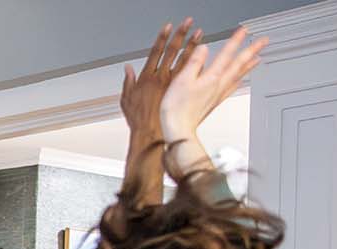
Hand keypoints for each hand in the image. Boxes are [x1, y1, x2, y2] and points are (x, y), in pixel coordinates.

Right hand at [122, 19, 200, 135]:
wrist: (152, 136)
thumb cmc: (140, 121)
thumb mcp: (126, 100)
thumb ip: (127, 82)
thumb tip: (128, 69)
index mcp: (148, 78)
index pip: (157, 52)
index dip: (164, 38)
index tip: (169, 26)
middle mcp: (163, 79)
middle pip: (174, 52)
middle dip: (181, 35)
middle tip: (188, 23)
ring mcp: (177, 86)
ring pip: (188, 60)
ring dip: (194, 45)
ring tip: (200, 34)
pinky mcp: (186, 94)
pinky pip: (197, 77)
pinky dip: (203, 66)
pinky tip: (209, 58)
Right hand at [161, 26, 266, 140]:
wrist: (178, 129)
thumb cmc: (177, 108)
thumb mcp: (182, 79)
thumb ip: (194, 62)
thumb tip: (204, 48)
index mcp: (212, 77)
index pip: (227, 54)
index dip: (236, 41)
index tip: (244, 30)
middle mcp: (219, 85)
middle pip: (239, 64)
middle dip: (251, 50)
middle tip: (263, 41)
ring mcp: (218, 94)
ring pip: (238, 76)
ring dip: (249, 65)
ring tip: (258, 58)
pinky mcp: (214, 103)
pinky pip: (232, 88)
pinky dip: (239, 81)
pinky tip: (241, 81)